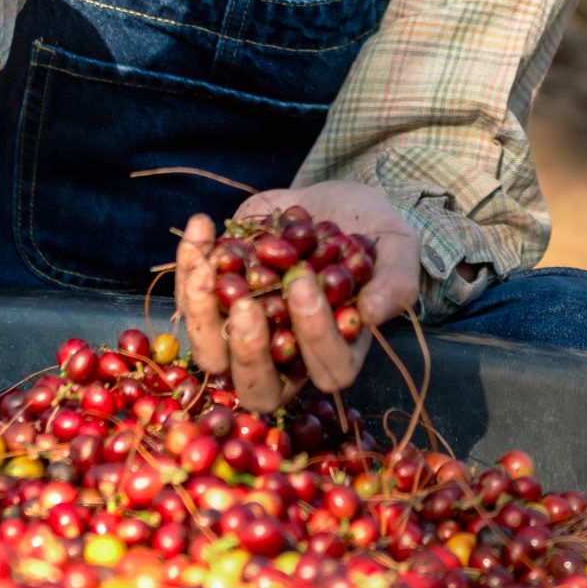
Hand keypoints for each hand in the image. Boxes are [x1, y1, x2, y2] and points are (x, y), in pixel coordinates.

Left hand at [175, 181, 423, 411]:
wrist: (328, 200)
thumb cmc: (369, 230)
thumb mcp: (396, 247)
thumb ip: (396, 280)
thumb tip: (374, 314)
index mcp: (337, 352)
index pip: (328, 369)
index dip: (315, 337)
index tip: (305, 285)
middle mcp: (288, 356)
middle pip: (258, 386)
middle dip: (248, 351)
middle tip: (247, 304)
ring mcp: (246, 334)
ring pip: (213, 355)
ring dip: (202, 316)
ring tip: (207, 267)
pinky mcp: (216, 303)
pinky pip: (192, 303)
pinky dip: (190, 266)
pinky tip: (202, 227)